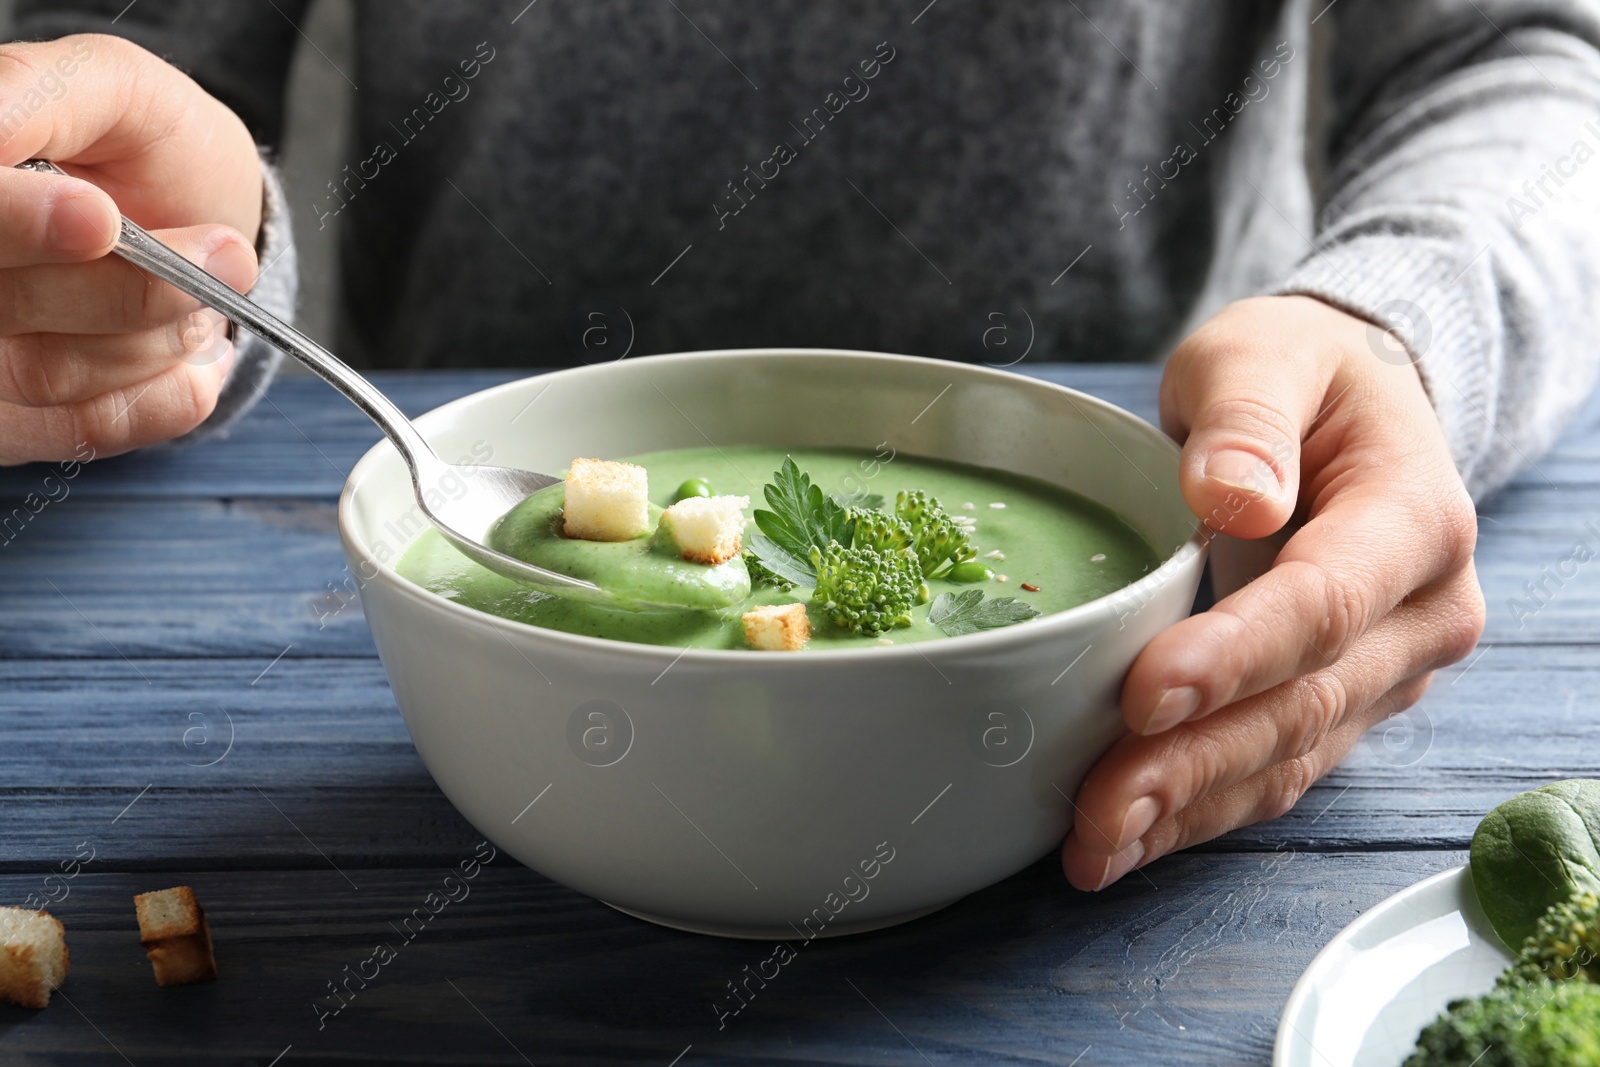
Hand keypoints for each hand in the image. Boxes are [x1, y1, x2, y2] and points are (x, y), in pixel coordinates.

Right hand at [0, 34, 263, 464]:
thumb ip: (43, 91)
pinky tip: (198, 360)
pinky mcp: (17, 423)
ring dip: (154, 338)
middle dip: (126, 290)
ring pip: (43, 374)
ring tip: (205, 296)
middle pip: (2, 305)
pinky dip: (161, 398)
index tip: (99, 218)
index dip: (17, 224)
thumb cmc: (148, 148)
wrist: (199, 218)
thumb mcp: (115, 87)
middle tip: (221, 256)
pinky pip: (82, 431)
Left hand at [1061, 294, 1486, 889]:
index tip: (1146, 693)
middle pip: (1304, 703)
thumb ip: (1246, 419)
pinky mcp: (1340, 704)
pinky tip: (1126, 842)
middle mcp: (1419, 613)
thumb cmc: (1298, 374)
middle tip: (1098, 807)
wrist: (1345, 410)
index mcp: (1413, 517)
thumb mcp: (1263, 353)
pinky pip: (1274, 770)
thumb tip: (1235, 497)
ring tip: (1095, 846)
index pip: (1325, 602)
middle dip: (1194, 762)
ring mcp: (1385, 671)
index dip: (1236, 655)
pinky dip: (1199, 810)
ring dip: (1189, 808)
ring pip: (1289, 757)